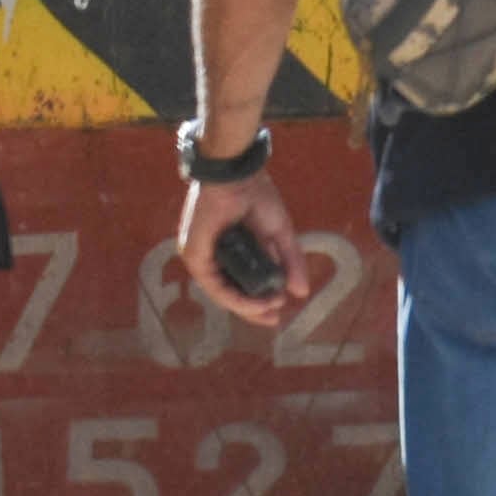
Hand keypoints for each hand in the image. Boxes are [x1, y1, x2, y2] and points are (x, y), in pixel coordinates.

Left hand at [177, 175, 312, 329]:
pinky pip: (216, 286)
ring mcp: (199, 257)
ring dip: (249, 306)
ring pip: (223, 293)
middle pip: (229, 293)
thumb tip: (301, 293)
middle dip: (253, 310)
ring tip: (273, 308)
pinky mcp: (195, 256)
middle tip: (274, 320)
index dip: (257, 301)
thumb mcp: (279, 235)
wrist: (238, 175)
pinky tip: (258, 303)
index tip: (278, 310)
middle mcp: (209, 256)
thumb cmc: (255, 196)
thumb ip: (289, 262)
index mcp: (226, 249)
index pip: (237, 283)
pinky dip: (237, 298)